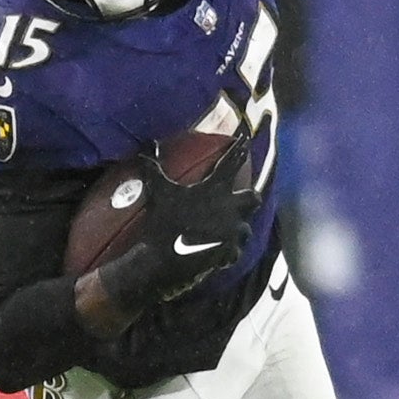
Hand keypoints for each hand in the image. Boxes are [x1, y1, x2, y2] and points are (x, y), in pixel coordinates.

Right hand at [90, 138, 261, 317]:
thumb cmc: (163, 222)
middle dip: (249, 198)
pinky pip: (237, 251)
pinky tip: (222, 252)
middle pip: (254, 198)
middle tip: (239, 200)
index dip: (238, 151)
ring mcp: (233, 231)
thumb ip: (153, 170)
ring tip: (229, 230)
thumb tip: (145, 150)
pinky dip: (230, 251)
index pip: (230, 164)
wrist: (165, 258)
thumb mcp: (158, 192)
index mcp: (215, 189)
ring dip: (240, 227)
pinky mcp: (231, 252)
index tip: (245, 141)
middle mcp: (230, 208)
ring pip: (247, 227)